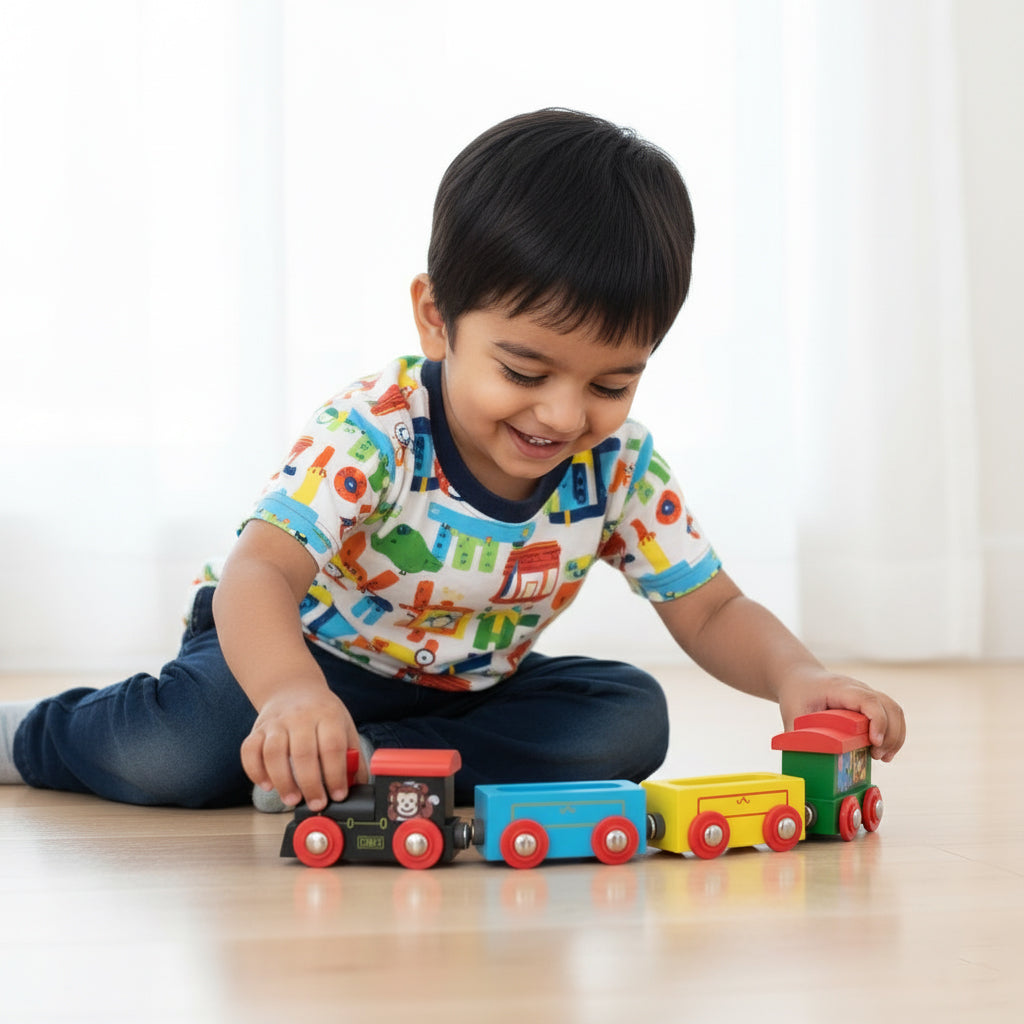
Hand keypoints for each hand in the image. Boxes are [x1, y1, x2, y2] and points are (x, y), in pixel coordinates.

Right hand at [240, 686, 367, 810]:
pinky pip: (249, 751)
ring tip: (292, 799)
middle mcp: (300, 717)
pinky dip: (255, 771)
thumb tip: (361, 787)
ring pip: (274, 753)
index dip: (335, 774)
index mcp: (327, 715)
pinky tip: (268, 785)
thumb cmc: (322, 713)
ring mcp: (276, 722)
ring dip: (283, 781)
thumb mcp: (344, 727)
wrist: (293, 688)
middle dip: (310, 784)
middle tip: (316, 803)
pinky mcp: (257, 729)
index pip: (332, 746)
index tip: (338, 795)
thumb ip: (353, 757)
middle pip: (303, 753)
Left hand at [777, 668, 905, 761]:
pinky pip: (892, 716)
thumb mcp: (792, 714)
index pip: (868, 700)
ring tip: (882, 757)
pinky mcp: (871, 704)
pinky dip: (894, 734)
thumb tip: (801, 762)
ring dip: (895, 736)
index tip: (874, 742)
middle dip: (890, 734)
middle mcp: (859, 689)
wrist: (802, 678)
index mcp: (839, 688)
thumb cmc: (798, 695)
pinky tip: (884, 753)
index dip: (877, 720)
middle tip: (877, 756)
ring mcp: (867, 695)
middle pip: (888, 706)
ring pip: (895, 711)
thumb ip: (796, 737)